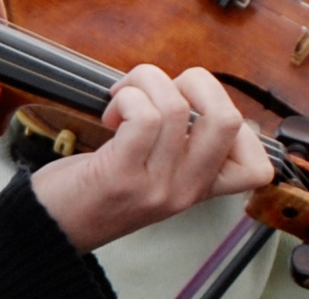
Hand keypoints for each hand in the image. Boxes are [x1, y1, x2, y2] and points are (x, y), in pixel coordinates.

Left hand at [30, 64, 273, 252]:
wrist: (51, 226)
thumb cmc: (100, 188)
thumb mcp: (157, 175)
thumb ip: (183, 144)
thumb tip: (196, 89)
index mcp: (199, 188)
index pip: (256, 167)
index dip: (242, 125)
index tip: (200, 112)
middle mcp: (184, 190)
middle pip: (228, 119)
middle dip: (198, 81)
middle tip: (166, 90)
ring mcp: (155, 185)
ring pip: (176, 106)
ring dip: (146, 81)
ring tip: (125, 97)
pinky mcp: (120, 175)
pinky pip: (141, 115)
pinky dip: (126, 96)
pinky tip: (112, 111)